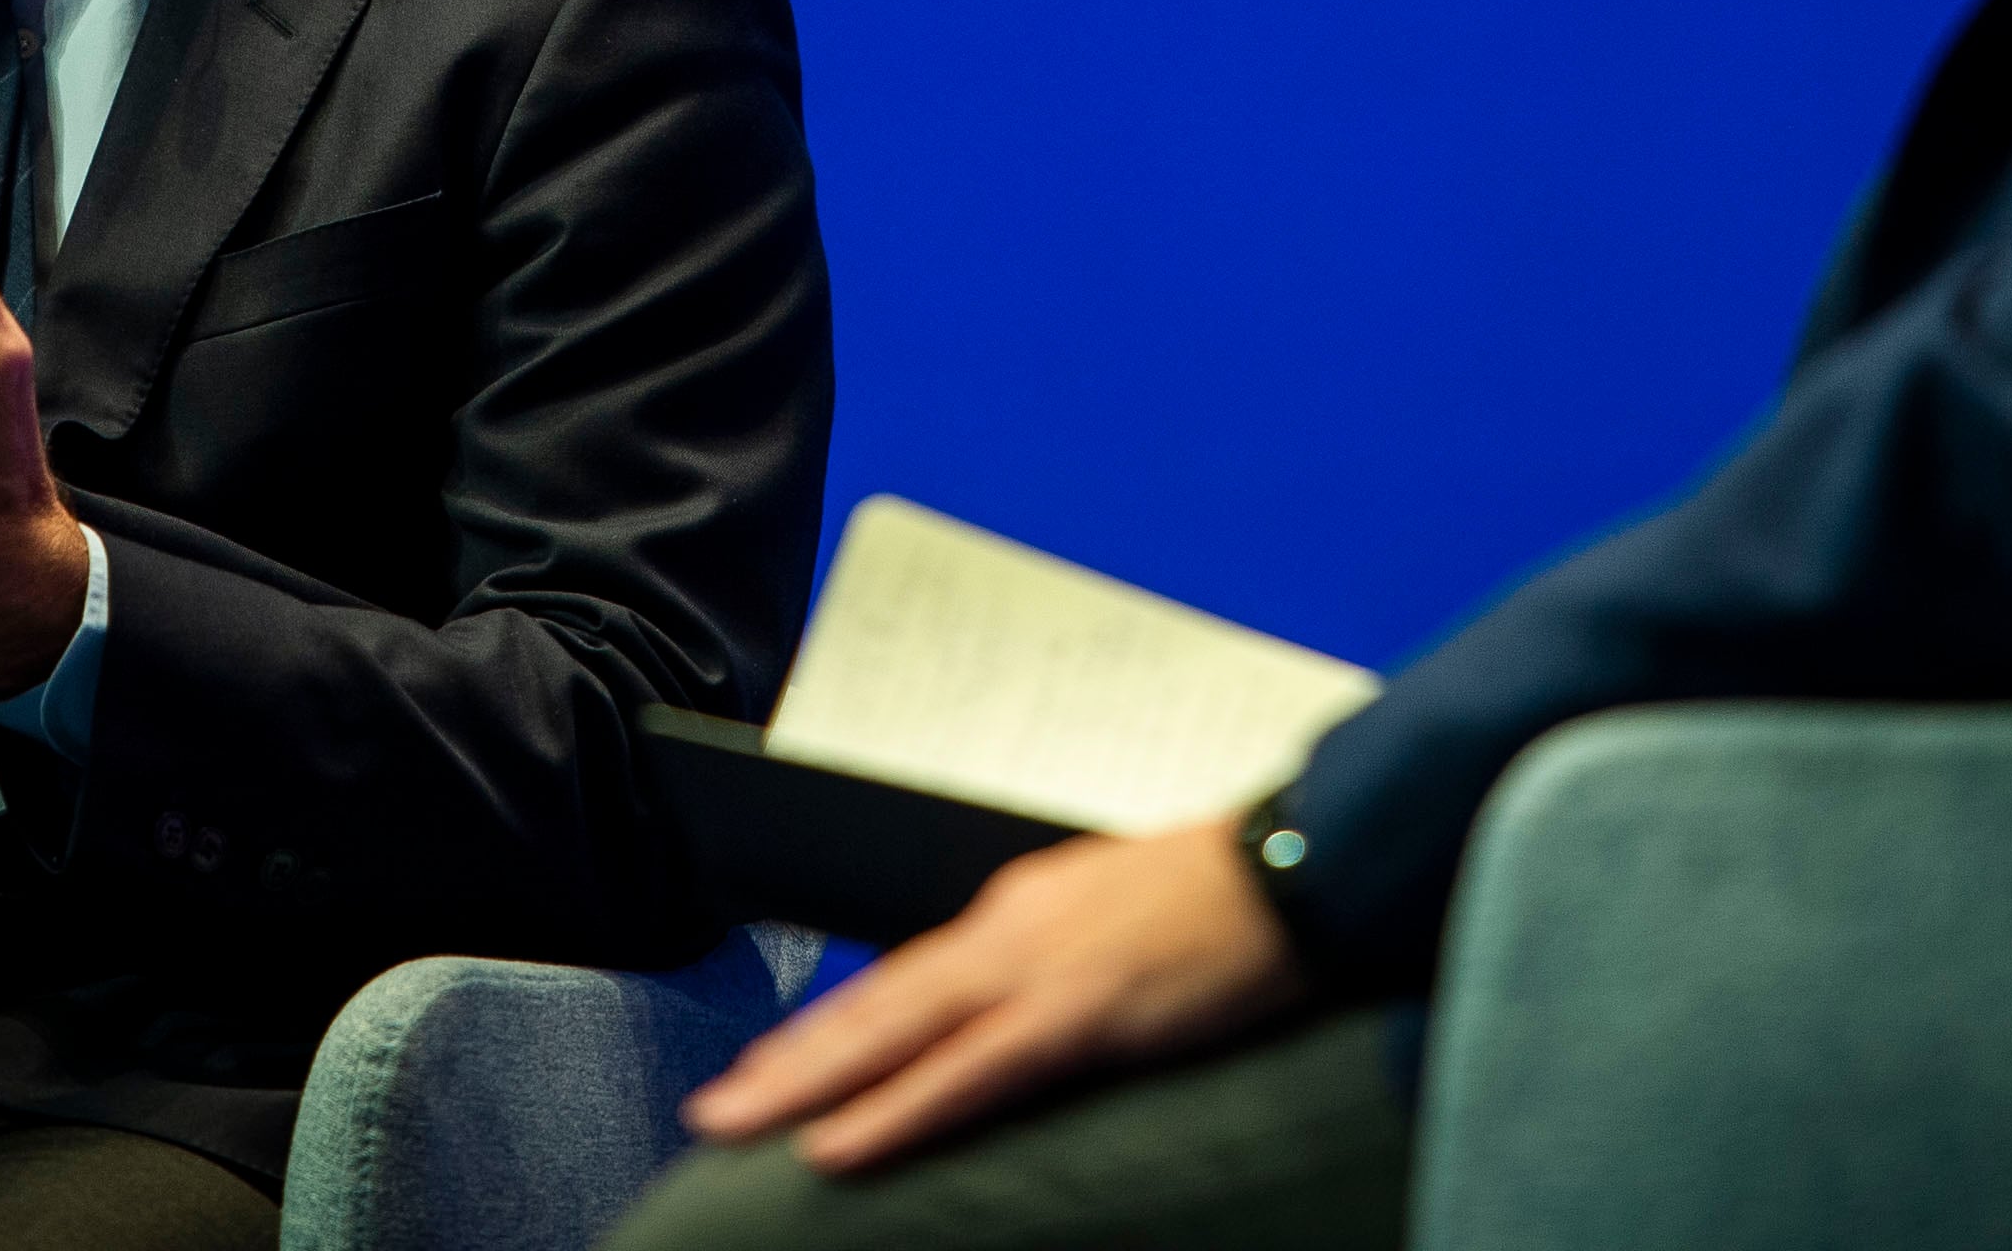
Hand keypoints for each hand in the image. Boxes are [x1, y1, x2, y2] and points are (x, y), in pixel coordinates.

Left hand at [682, 818, 1307, 1173]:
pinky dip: (896, 1109)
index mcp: (1021, 913)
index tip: (779, 1065)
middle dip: (792, 1059)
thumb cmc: (1225, 900)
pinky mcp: (1079, 1014)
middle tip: (715, 1108)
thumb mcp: (1120, 920)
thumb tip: (1024, 1011)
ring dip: (810, 1082)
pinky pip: (966, 1074)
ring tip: (739, 1121)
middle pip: (877, 1005)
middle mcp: (1008, 932)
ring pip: (896, 1035)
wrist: (1296, 868)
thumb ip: (1062, 962)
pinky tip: (840, 1143)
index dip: (837, 1030)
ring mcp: (1037, 971)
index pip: (909, 981)